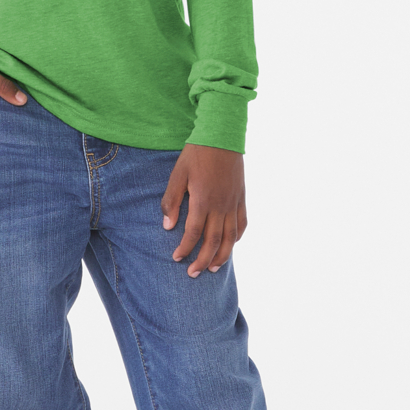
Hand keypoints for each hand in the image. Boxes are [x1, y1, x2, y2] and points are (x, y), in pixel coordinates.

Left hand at [160, 143, 246, 276]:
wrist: (222, 135)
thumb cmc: (196, 153)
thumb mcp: (178, 173)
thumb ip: (172, 200)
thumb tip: (168, 226)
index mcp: (203, 200)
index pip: (194, 233)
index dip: (185, 248)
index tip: (177, 258)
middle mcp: (221, 206)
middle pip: (213, 241)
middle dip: (202, 260)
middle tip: (193, 274)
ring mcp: (233, 203)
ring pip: (230, 237)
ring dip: (221, 255)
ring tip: (212, 268)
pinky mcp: (241, 197)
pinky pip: (242, 223)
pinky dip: (236, 238)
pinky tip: (231, 245)